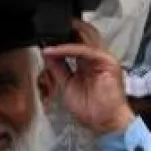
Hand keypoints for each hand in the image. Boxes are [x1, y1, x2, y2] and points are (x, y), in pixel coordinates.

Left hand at [41, 20, 132, 135]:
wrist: (105, 122)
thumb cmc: (91, 109)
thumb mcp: (66, 85)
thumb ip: (58, 68)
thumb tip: (47, 54)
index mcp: (88, 63)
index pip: (76, 43)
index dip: (61, 39)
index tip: (44, 38)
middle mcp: (96, 58)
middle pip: (83, 35)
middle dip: (66, 30)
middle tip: (47, 28)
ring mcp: (103, 58)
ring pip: (84, 38)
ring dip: (66, 36)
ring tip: (49, 34)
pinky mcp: (107, 62)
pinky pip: (85, 50)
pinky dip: (69, 49)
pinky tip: (56, 50)